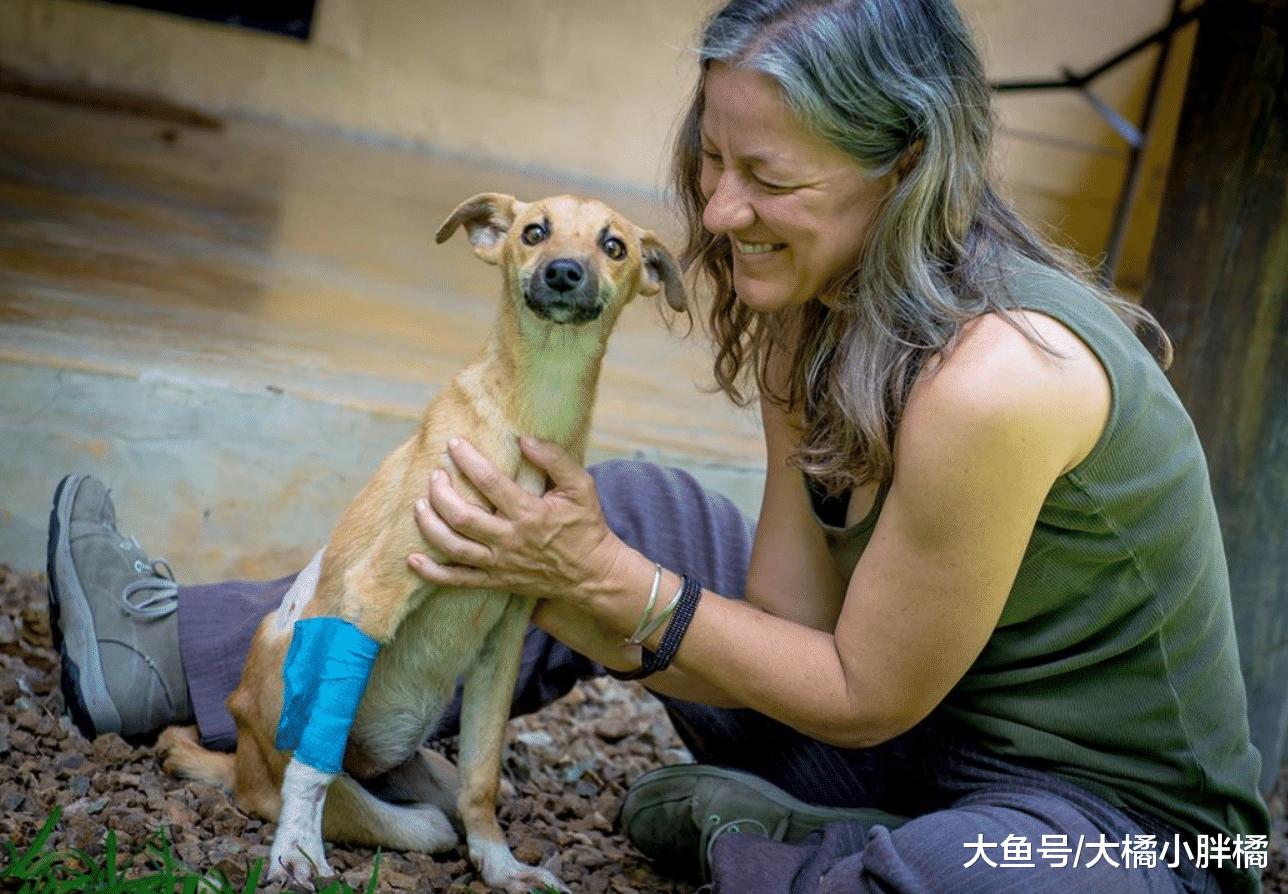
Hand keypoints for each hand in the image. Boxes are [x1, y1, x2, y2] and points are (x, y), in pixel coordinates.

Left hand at [409, 436, 623, 603]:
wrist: (592, 574)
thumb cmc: (586, 525)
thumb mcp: (581, 487)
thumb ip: (555, 459)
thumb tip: (524, 439)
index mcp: (530, 513)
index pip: (490, 483)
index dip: (468, 460)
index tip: (454, 443)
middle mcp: (510, 540)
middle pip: (462, 516)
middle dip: (441, 492)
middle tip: (435, 475)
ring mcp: (500, 564)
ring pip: (453, 547)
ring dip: (430, 525)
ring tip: (419, 505)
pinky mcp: (496, 581)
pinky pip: (457, 581)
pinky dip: (432, 573)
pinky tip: (412, 559)